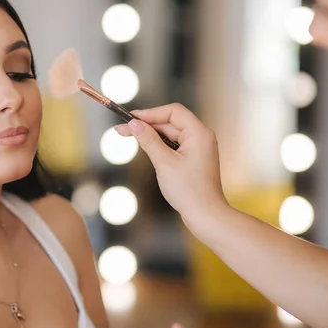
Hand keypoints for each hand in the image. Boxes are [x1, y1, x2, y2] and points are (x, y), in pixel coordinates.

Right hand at [115, 104, 228, 225]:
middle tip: (122, 130)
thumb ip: (148, 140)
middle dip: (146, 124)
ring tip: (127, 136)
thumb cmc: (189, 191)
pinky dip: (158, 144)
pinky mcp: (192, 158)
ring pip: (169, 133)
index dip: (150, 113)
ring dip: (150, 135)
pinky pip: (172, 145)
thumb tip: (133, 124)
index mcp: (199, 133)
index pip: (173, 112)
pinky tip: (144, 147)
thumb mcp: (164, 163)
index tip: (130, 119)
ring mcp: (197, 148)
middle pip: (169, 121)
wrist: (205, 216)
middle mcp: (200, 137)